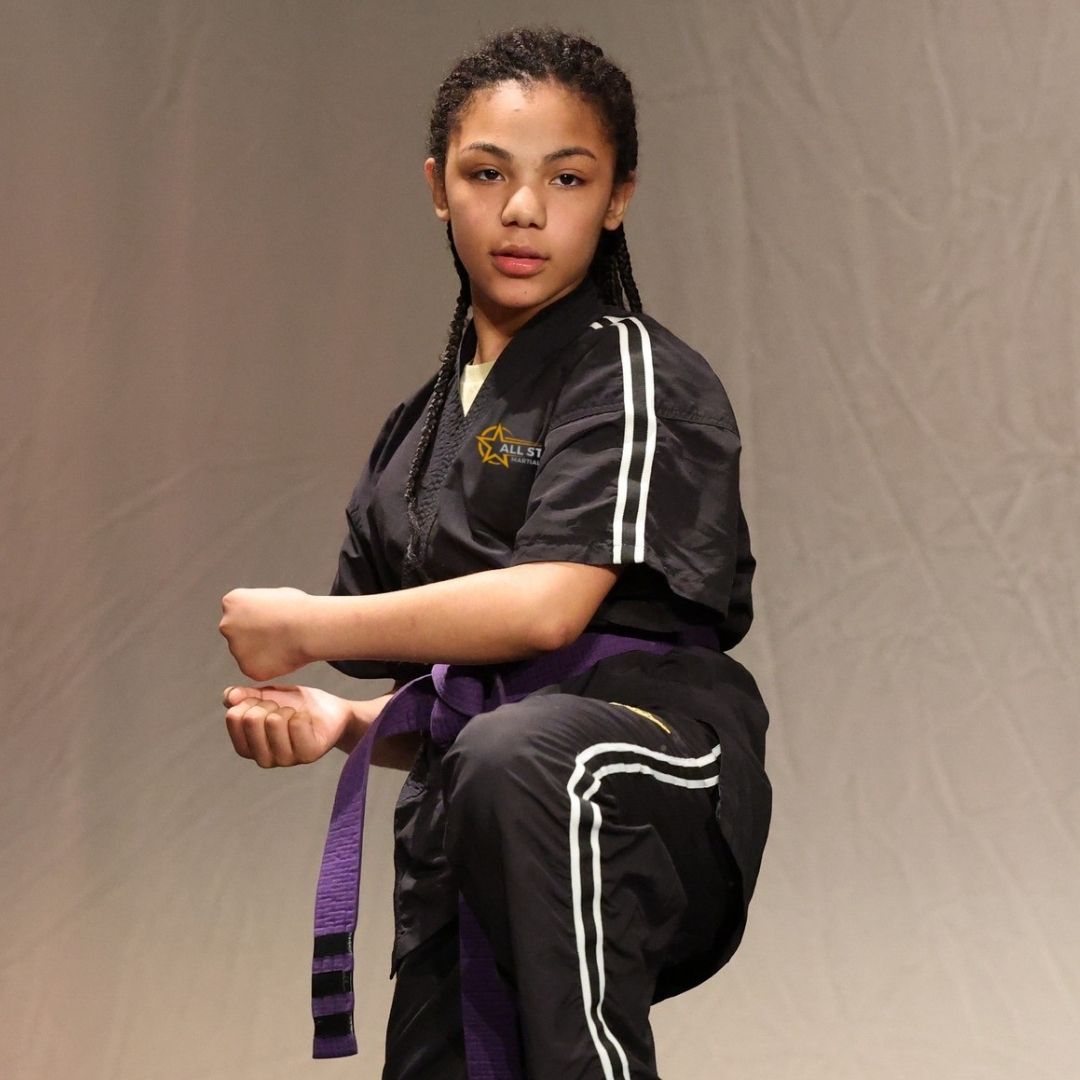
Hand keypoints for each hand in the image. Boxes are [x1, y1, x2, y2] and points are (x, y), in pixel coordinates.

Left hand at [219, 587, 311, 680]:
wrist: (310, 628)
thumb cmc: (297, 609)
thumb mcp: (270, 595)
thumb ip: (255, 608)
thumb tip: (254, 620)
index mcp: (231, 602)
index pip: (236, 611)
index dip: (257, 614)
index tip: (272, 615)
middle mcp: (227, 625)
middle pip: (237, 632)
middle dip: (253, 633)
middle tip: (278, 632)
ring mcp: (235, 648)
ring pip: (246, 651)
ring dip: (261, 649)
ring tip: (284, 642)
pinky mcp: (247, 668)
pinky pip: (257, 667)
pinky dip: (268, 664)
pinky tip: (283, 654)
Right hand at [222, 684, 373, 766]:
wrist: (332, 711)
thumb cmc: (297, 706)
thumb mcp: (268, 696)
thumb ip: (245, 696)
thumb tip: (229, 696)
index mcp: (248, 746)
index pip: (234, 718)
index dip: (248, 701)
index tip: (262, 700)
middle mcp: (263, 758)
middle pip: (251, 719)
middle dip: (268, 703)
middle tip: (281, 707)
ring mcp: (286, 759)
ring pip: (274, 722)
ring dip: (286, 709)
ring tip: (293, 713)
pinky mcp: (308, 755)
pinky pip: (297, 725)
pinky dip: (302, 715)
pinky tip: (306, 719)